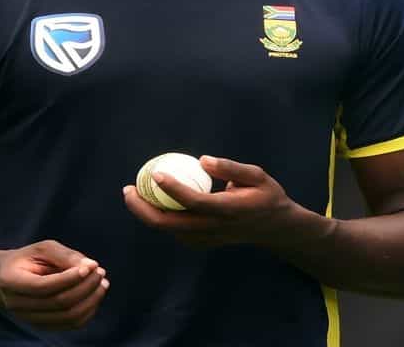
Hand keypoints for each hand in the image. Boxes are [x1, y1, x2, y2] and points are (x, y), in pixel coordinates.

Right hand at [0, 240, 107, 329]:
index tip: (91, 265)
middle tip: (100, 271)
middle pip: (58, 303)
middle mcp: (16, 305)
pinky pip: (70, 324)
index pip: (43, 287)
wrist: (9, 278)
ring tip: (102, 282)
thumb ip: (65, 255)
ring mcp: (28, 319)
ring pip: (67, 317)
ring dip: (91, 300)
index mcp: (10, 282)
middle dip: (86, 287)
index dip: (70, 278)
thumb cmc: (29, 259)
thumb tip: (90, 266)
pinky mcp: (42, 325)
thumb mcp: (43, 248)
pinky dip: (88, 311)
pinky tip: (95, 295)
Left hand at [123, 156, 309, 248]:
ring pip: (168, 231)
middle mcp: (214, 228)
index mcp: (228, 210)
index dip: (172, 188)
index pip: (194, 201)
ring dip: (146, 214)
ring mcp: (207, 239)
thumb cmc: (267, 195)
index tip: (156, 173)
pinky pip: (175, 232)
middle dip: (142, 208)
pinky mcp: (203, 243)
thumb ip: (230, 167)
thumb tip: (202, 160)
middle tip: (129, 188)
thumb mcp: (257, 175)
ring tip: (133, 194)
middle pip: (169, 224)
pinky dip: (160, 219)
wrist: (275, 228)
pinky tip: (152, 203)